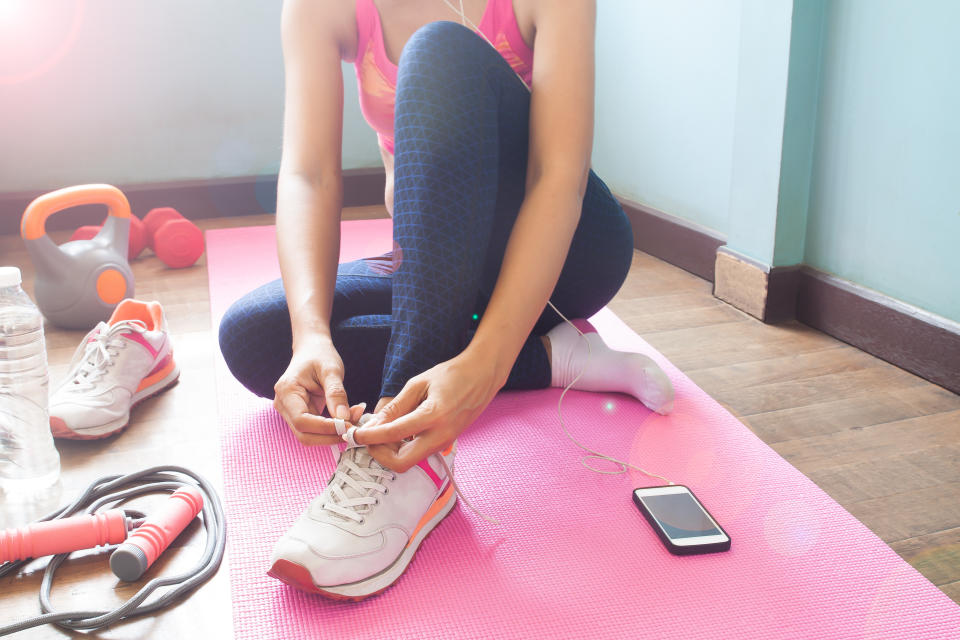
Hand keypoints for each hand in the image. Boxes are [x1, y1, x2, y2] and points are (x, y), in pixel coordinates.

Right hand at [273, 334, 364, 444]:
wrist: (311, 349)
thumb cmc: (320, 355)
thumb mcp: (331, 370)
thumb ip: (336, 394)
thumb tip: (344, 418)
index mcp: (287, 391)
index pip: (302, 420)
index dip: (325, 428)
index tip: (348, 426)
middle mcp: (283, 405)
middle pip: (304, 434)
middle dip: (330, 435)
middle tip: (355, 427)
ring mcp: (289, 412)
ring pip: (310, 435)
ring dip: (332, 434)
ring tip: (354, 419)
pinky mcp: (300, 415)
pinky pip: (315, 429)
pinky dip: (332, 429)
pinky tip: (348, 418)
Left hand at [353, 351, 502, 471]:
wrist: (483, 376)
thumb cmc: (452, 374)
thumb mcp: (419, 383)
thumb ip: (396, 406)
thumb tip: (374, 424)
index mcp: (433, 416)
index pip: (393, 434)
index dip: (370, 437)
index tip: (354, 434)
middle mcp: (441, 435)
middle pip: (401, 463)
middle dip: (380, 454)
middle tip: (369, 439)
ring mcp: (445, 442)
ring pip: (410, 461)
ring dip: (391, 452)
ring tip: (381, 432)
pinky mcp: (447, 443)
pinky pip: (420, 453)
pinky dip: (404, 447)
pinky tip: (397, 431)